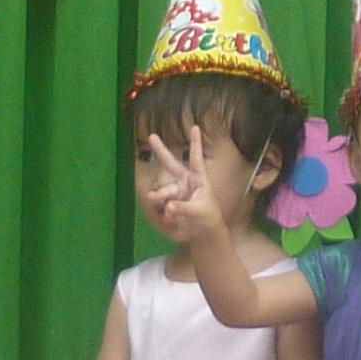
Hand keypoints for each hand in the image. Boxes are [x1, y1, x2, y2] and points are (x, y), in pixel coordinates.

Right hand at [143, 127, 229, 245]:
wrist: (203, 232)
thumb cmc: (208, 217)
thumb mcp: (199, 212)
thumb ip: (183, 209)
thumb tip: (168, 207)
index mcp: (199, 179)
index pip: (196, 159)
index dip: (195, 143)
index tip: (194, 127)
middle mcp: (186, 182)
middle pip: (172, 164)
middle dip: (161, 150)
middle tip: (151, 135)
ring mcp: (177, 191)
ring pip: (162, 191)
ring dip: (160, 198)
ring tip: (168, 211)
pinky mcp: (169, 202)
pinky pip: (161, 204)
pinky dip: (165, 213)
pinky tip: (173, 220)